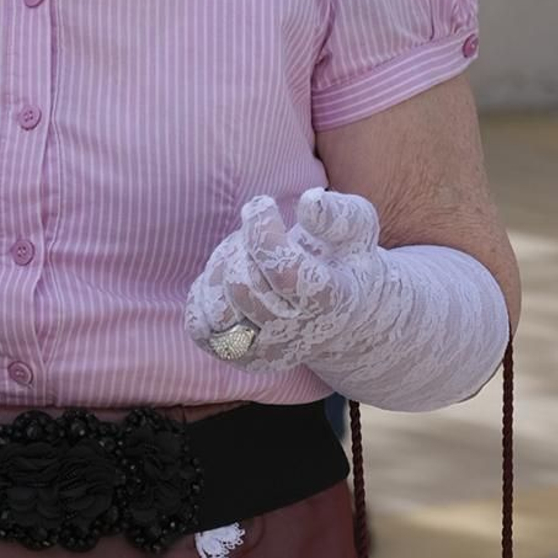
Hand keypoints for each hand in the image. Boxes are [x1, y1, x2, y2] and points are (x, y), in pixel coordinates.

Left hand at [186, 186, 389, 372]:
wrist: (340, 317)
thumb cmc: (344, 261)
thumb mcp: (358, 230)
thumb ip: (338, 215)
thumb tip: (309, 201)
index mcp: (329, 302)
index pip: (283, 271)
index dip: (262, 230)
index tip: (263, 204)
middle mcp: (296, 336)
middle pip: (242, 284)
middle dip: (243, 245)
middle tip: (257, 231)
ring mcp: (264, 352)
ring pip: (216, 309)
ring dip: (221, 268)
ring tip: (244, 254)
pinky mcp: (237, 356)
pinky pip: (199, 326)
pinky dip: (205, 293)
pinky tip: (227, 277)